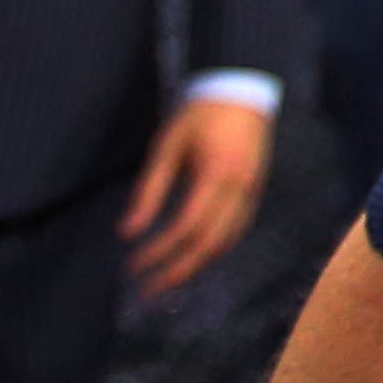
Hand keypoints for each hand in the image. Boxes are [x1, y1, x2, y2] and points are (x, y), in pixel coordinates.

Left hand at [124, 95, 273, 294]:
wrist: (242, 91)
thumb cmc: (198, 115)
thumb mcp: (166, 147)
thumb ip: (149, 190)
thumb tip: (127, 233)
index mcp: (216, 175)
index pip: (186, 227)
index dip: (159, 251)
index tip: (133, 265)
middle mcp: (240, 189)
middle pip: (210, 244)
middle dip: (178, 271)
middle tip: (148, 291)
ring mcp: (252, 192)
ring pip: (226, 242)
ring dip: (196, 267)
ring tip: (167, 282)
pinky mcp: (255, 192)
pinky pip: (236, 231)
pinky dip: (213, 251)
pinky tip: (194, 258)